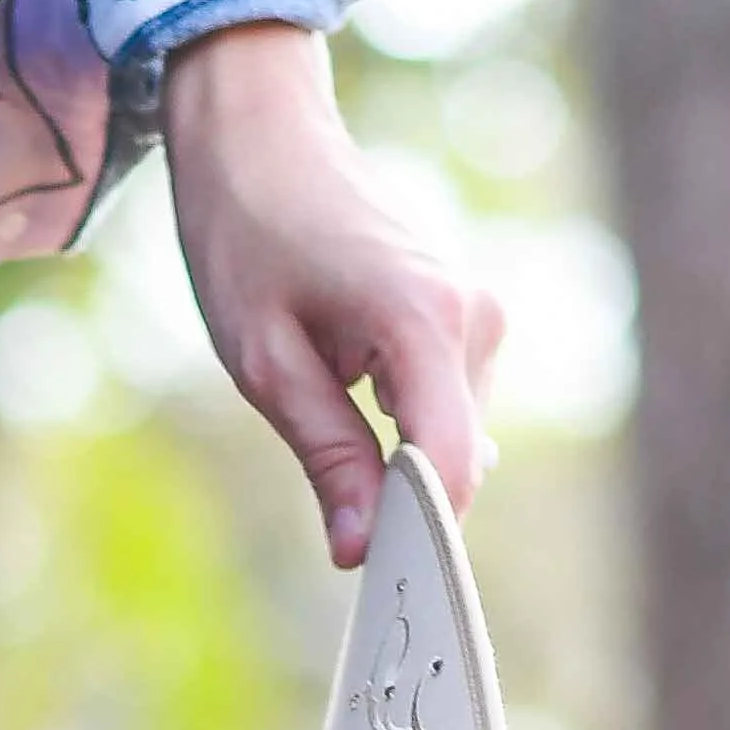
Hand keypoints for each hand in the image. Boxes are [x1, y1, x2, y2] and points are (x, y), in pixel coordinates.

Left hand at [160, 20, 503, 565]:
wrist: (265, 143)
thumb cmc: (249, 240)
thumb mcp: (266, 365)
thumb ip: (326, 456)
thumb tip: (358, 551)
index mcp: (425, 323)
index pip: (452, 467)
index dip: (420, 538)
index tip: (379, 587)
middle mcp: (474, 318)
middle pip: (453, 463)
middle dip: (397, 505)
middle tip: (328, 527)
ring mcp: (480, 315)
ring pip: (450, 440)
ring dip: (392, 461)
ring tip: (318, 412)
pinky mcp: (470, 319)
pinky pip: (446, 408)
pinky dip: (403, 432)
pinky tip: (345, 396)